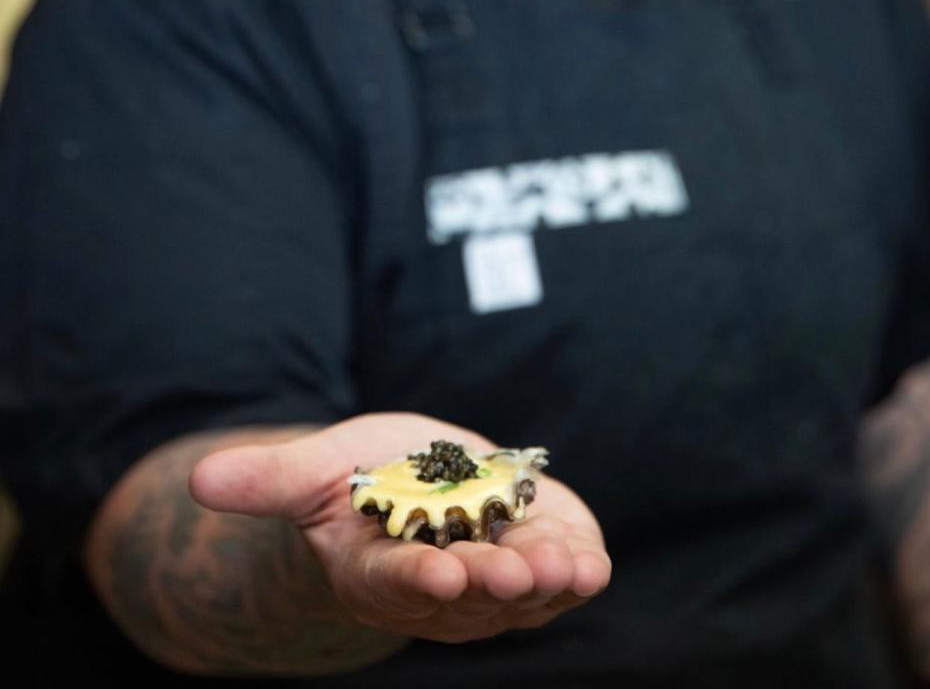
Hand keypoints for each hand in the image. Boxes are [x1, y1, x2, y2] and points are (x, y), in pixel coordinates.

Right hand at [190, 412, 610, 644]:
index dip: (417, 582)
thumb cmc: (355, 480)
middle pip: (467, 595)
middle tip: (517, 571)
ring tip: (569, 568)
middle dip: (493, 584)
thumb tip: (197, 478)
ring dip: (547, 586)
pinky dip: (578, 571)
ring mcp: (491, 582)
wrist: (412, 487)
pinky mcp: (536, 557)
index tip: (439, 576)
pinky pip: (560, 575)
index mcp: (374, 572)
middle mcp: (437, 591)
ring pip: (520, 596)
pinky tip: (593, 565)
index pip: (396, 584)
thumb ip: (265, 481)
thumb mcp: (310, 472)